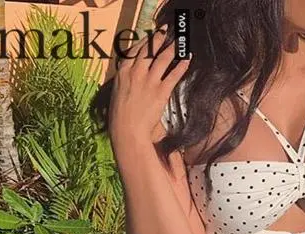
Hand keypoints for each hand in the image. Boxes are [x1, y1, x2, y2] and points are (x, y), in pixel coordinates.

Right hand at [109, 25, 190, 146]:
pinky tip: (187, 59)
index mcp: (123, 73)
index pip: (134, 51)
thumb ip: (125, 83)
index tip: (149, 37)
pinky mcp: (160, 92)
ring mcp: (149, 81)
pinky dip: (182, 66)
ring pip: (162, 59)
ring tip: (180, 42)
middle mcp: (136, 73)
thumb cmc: (120, 117)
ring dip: (172, 48)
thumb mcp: (117, 94)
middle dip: (158, 39)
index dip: (144, 42)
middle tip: (165, 31)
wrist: (127, 130)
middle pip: (149, 50)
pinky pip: (173, 75)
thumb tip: (130, 81)